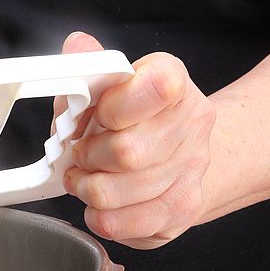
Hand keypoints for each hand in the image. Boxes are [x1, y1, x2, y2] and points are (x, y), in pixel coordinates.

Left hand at [56, 32, 216, 248]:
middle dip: (88, 156)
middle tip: (80, 154)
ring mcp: (192, 171)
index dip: (113, 107)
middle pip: (128, 152)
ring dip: (88, 188)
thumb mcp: (106, 85)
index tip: (98, 114)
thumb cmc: (132, 117)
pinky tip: (101, 203)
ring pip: (120, 193)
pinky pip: (124, 224)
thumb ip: (89, 67)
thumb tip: (77, 46)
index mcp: (172, 82)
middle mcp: (192, 125)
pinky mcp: (182, 210)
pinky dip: (99, 216)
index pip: (156, 87)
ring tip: (85, 178)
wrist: (180, 152)